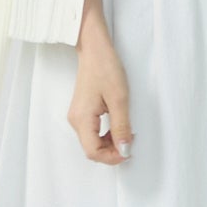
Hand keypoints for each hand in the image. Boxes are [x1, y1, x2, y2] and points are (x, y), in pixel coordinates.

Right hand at [68, 21, 133, 163]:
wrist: (94, 50)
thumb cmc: (105, 68)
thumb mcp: (119, 99)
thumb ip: (121, 127)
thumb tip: (124, 149)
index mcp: (82, 119)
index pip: (93, 152)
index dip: (112, 157)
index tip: (128, 151)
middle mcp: (76, 121)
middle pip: (92, 149)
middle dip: (112, 151)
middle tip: (131, 141)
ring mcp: (78, 116)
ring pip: (93, 142)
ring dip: (111, 143)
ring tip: (127, 132)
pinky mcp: (83, 112)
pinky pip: (93, 132)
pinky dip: (107, 134)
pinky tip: (119, 126)